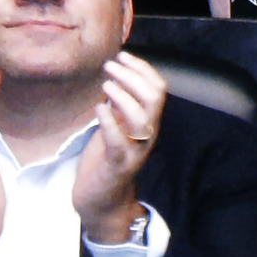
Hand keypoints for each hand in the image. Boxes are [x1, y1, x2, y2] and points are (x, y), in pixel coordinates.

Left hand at [73, 54, 167, 248]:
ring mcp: (134, 150)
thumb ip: (119, 105)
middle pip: (153, 98)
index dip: (143, 68)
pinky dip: (109, 121)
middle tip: (110, 66)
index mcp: (147, 123)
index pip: (158, 89)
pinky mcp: (118, 165)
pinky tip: (98, 107)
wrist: (102, 201)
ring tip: (105, 84)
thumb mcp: (116, 126)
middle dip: (133, 76)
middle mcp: (146, 135)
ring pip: (140, 117)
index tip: (122, 55)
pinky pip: (118, 141)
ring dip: (123, 95)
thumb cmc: (106, 160)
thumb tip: (115, 75)